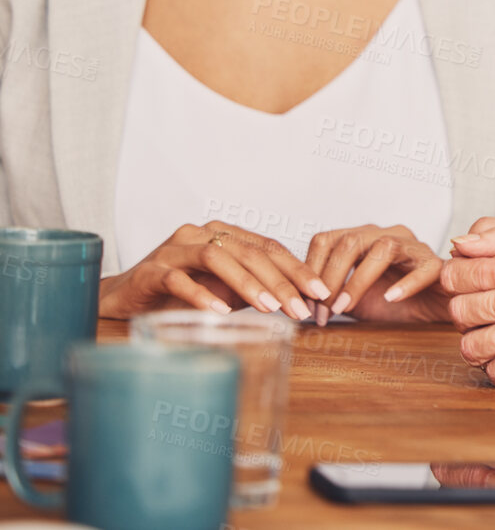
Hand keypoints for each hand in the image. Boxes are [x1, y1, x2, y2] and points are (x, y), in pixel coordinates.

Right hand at [98, 222, 329, 319]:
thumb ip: (253, 290)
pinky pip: (179, 279)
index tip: (321, 292)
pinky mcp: (150, 270)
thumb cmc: (176, 295)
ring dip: (248, 284)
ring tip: (270, 309)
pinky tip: (220, 312)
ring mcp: (174, 249)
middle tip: (303, 308)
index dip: (297, 269)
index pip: (269, 247)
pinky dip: (202, 294)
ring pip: (218, 258)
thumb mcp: (222, 291)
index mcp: (222, 234)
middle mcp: (200, 234)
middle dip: (281, 281)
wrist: (120, 300)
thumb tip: (297, 302)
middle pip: (250, 252)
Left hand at [305, 224, 445, 323]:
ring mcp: (413, 247)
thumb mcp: (351, 299)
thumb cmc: (392, 304)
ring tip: (345, 308)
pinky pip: (422, 268)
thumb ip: (328, 295)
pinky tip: (391, 299)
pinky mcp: (436, 263)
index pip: (326, 240)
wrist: (431, 312)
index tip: (303, 302)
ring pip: (382, 248)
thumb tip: (295, 303)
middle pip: (350, 242)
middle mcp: (387, 234)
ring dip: (358, 281)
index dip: (310, 270)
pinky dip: (405, 283)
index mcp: (363, 238)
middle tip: (321, 312)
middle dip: (330, 279)